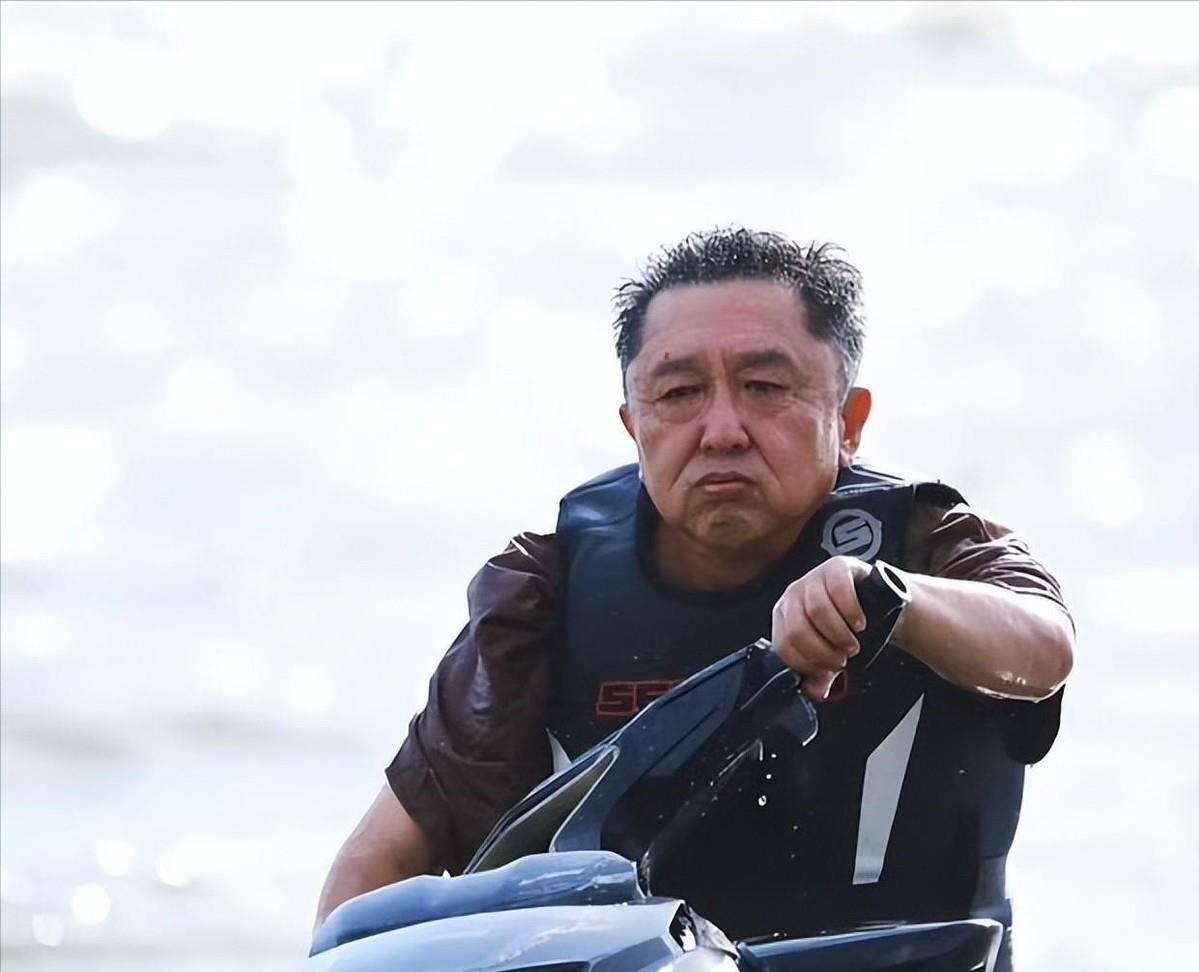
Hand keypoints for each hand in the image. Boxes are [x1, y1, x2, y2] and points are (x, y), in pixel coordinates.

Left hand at [772, 556, 871, 701]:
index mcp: (783, 616)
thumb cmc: (845, 627)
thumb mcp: (831, 653)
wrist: (874, 601)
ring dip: (839, 634)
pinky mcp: (837, 566)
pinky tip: (860, 623)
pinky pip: (839, 589)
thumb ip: (820, 675)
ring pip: (817, 611)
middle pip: (798, 629)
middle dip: (824, 651)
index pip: (784, 645)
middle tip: (844, 657)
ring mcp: (813, 577)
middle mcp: (793, 594)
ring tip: (853, 643)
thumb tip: (814, 693)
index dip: (808, 663)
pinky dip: (851, 612)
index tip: (829, 670)